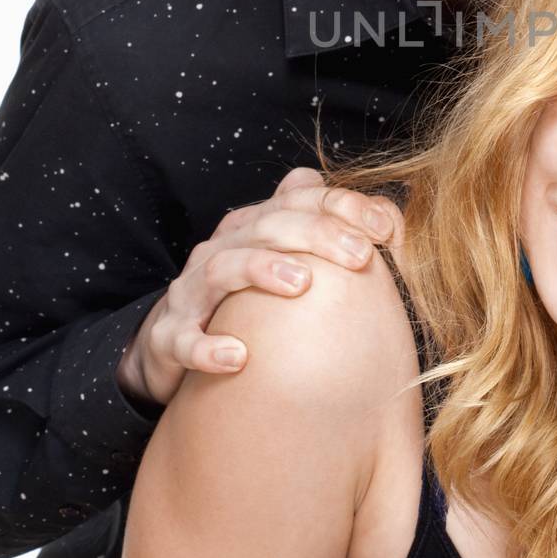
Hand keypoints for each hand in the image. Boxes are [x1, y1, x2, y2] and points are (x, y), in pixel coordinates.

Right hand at [116, 168, 404, 409]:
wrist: (170, 345)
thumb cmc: (242, 303)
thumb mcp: (282, 263)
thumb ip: (329, 238)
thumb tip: (388, 215)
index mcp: (252, 228)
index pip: (300, 200)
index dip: (344, 207)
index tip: (386, 230)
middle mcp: (221, 250)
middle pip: (269, 226)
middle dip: (317, 235)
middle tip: (361, 257)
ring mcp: (191, 292)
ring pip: (222, 267)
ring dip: (262, 270)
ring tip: (302, 285)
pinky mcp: (168, 337)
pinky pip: (183, 339)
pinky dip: (208, 346)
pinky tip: (238, 357)